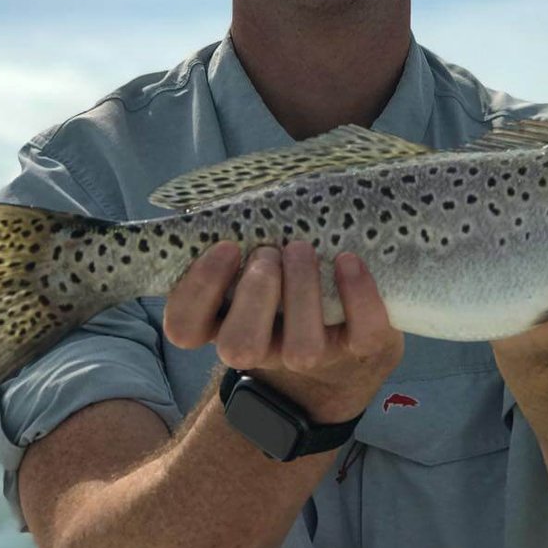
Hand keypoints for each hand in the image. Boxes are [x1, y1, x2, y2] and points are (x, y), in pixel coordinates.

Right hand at [163, 241, 403, 422]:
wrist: (344, 330)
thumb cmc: (282, 276)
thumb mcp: (252, 256)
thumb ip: (238, 234)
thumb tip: (233, 192)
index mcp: (224, 321)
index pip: (185, 327)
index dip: (198, 290)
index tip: (226, 247)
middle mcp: (262, 347)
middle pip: (239, 345)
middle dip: (256, 290)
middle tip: (269, 251)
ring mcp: (310, 355)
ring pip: (301, 349)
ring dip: (301, 291)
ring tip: (302, 250)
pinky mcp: (359, 351)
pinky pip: (362, 334)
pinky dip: (358, 296)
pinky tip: (349, 261)